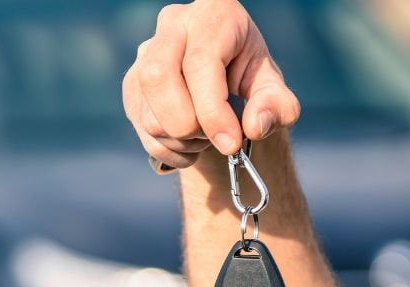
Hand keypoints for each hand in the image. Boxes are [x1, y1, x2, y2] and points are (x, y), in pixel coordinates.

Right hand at [122, 0, 299, 168]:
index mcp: (213, 13)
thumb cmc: (248, 77)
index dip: (212, 110)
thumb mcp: (272, 88)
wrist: (221, 77)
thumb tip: (254, 126)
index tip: (230, 143)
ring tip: (206, 138)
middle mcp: (172, 26)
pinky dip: (169, 149)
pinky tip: (190, 144)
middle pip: (158, 77)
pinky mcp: (131, 84)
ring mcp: (145, 55)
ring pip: (148, 112)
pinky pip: (142, 129)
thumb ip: (277, 106)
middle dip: (187, 125)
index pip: (199, 63)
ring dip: (181, 141)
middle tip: (214, 139)